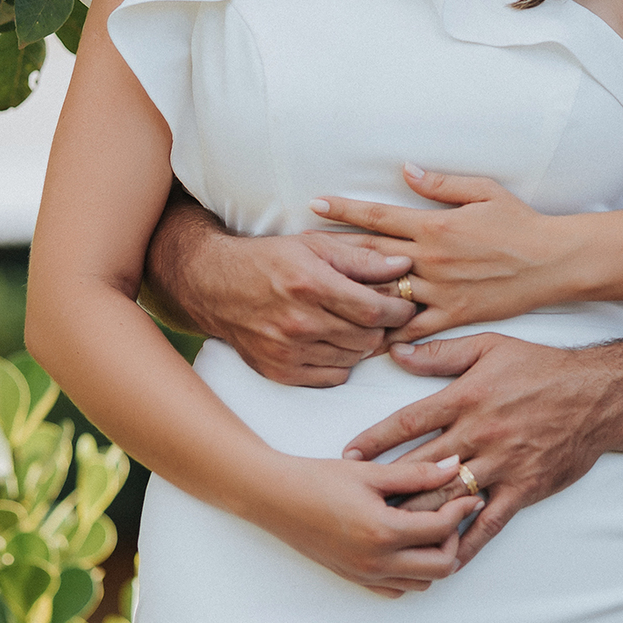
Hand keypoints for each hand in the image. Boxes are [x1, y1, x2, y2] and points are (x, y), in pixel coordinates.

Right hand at [156, 223, 417, 386]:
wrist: (215, 285)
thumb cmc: (270, 259)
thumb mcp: (314, 245)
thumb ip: (361, 257)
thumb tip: (402, 267)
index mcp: (311, 284)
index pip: (375, 310)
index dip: (400, 310)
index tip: (406, 304)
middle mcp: (299, 321)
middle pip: (367, 338)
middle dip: (385, 327)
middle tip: (386, 315)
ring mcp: (287, 351)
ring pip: (353, 359)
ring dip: (364, 345)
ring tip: (358, 325)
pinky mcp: (279, 371)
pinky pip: (332, 377)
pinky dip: (342, 363)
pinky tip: (335, 342)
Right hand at [254, 450, 483, 596]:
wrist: (275, 497)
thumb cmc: (319, 478)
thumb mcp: (371, 472)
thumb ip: (418, 472)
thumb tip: (456, 465)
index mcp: (383, 532)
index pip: (441, 530)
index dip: (461, 509)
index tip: (469, 492)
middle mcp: (377, 562)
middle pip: (440, 567)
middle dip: (454, 540)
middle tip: (451, 514)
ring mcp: (364, 575)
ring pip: (421, 582)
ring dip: (434, 558)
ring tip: (430, 527)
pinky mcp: (353, 578)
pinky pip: (396, 589)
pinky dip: (411, 573)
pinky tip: (406, 544)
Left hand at [308, 167, 584, 336]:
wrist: (553, 261)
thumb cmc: (520, 222)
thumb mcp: (483, 192)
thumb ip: (440, 184)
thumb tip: (405, 170)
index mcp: (435, 226)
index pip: (379, 216)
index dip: (344, 210)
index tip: (315, 204)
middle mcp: (431, 259)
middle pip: (371, 256)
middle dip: (334, 252)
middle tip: (300, 252)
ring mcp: (441, 291)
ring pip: (385, 294)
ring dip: (352, 294)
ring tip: (319, 296)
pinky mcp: (454, 316)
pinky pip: (413, 329)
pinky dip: (386, 332)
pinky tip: (361, 337)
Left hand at [341, 334, 615, 566]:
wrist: (597, 395)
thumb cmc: (541, 367)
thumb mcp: (490, 347)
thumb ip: (442, 353)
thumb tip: (398, 352)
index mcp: (466, 397)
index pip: (408, 421)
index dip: (374, 440)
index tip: (347, 456)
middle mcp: (478, 433)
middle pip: (420, 466)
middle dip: (385, 486)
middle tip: (355, 505)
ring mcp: (501, 464)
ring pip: (448, 497)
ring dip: (416, 516)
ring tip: (385, 534)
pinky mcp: (523, 488)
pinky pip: (488, 522)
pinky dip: (464, 542)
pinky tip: (444, 558)